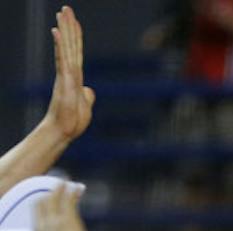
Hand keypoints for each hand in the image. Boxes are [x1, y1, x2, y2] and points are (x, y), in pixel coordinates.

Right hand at [43, 7, 93, 142]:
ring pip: (66, 47)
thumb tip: (89, 90)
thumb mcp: (85, 105)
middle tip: (66, 8)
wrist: (64, 131)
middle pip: (69, 44)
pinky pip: (62, 59)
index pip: (76, 51)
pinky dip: (60, 45)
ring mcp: (65, 75)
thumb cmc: (72, 120)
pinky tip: (57, 31)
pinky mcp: (64, 80)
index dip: (76, 36)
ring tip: (63, 12)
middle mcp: (69, 72)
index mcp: (75, 76)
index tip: (75, 21)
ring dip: (65, 29)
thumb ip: (87, 95)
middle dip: (69, 26)